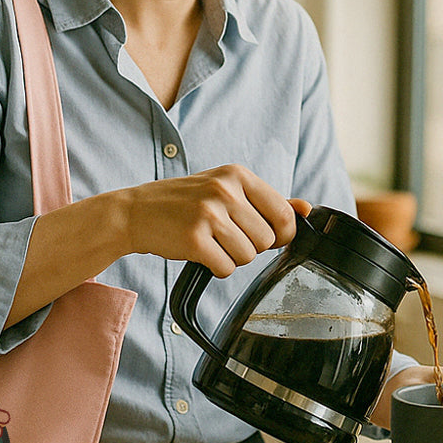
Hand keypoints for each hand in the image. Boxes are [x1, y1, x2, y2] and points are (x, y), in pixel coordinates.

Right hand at [124, 164, 308, 276]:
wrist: (135, 212)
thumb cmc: (183, 203)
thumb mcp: (225, 189)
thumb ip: (266, 200)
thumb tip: (306, 208)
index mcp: (236, 175)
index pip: (283, 214)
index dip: (279, 235)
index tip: (262, 235)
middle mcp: (224, 190)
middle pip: (266, 241)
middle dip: (249, 247)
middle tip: (223, 236)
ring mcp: (208, 214)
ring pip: (247, 257)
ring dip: (231, 258)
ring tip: (210, 242)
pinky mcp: (194, 239)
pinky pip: (226, 268)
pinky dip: (215, 267)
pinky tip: (199, 252)